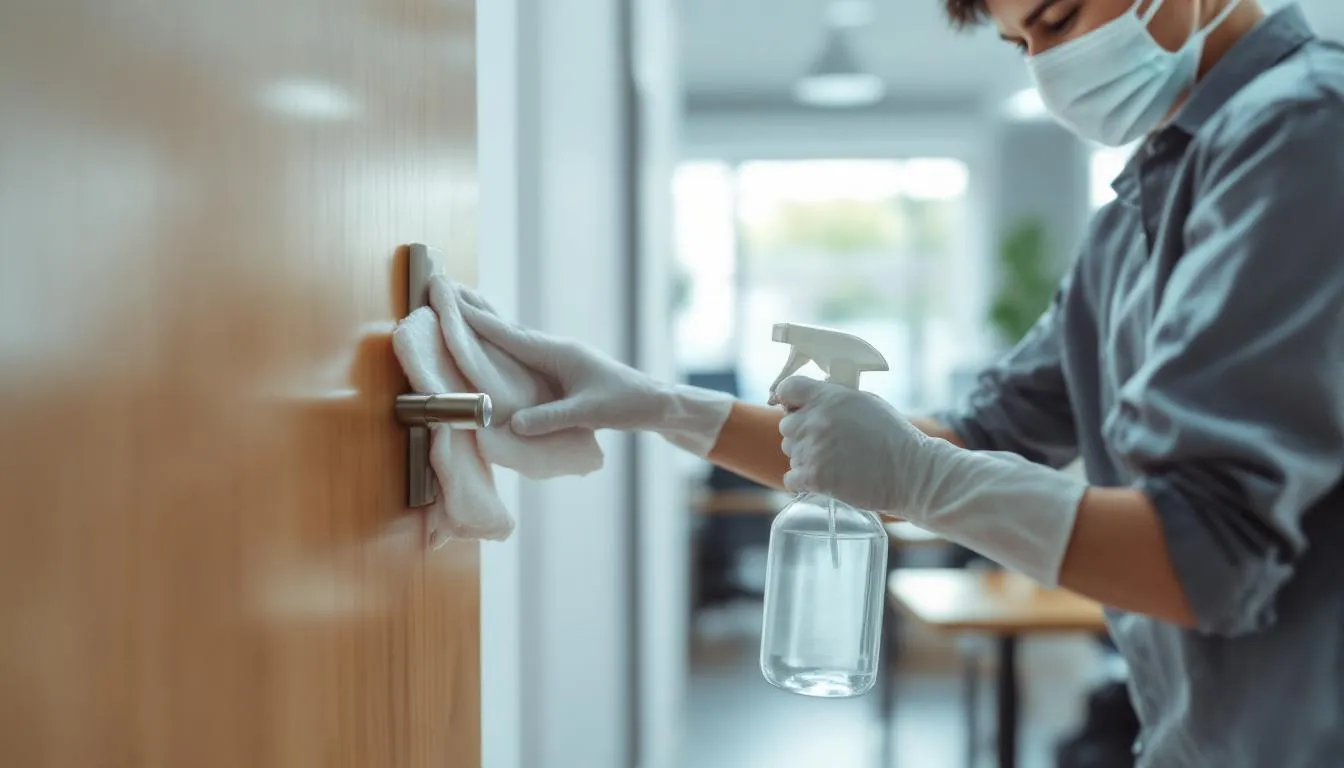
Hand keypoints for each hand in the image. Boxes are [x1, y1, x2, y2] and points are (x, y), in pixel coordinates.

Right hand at [456, 288, 731, 455]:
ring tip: (463, 309)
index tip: (453, 302)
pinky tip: (494, 346)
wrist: (653, 402)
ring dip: (489, 326)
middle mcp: (555, 349)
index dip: (480, 322)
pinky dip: (504, 344)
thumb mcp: (587, 413)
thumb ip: (550, 419)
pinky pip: (524, 353)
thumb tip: (512, 423)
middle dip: (478, 311)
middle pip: (508, 329)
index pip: (511, 336)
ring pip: (515, 339)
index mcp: (558, 352)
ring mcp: (558, 357)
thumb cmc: (625, 404)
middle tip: (448, 289)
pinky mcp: (561, 369)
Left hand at [774, 376, 929, 513]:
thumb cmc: (894, 437)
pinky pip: (792, 479)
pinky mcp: (815, 478)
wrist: (911, 473)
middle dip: (802, 433)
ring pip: (791, 453)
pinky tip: (824, 480)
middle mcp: (816, 421)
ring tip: (834, 462)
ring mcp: (813, 450)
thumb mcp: (866, 402)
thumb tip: (811, 400)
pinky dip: (804, 482)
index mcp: (829, 397)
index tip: (793, 408)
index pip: (786, 389)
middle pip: (786, 425)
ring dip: (806, 458)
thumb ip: (835, 398)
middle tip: (826, 443)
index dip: (788, 399)